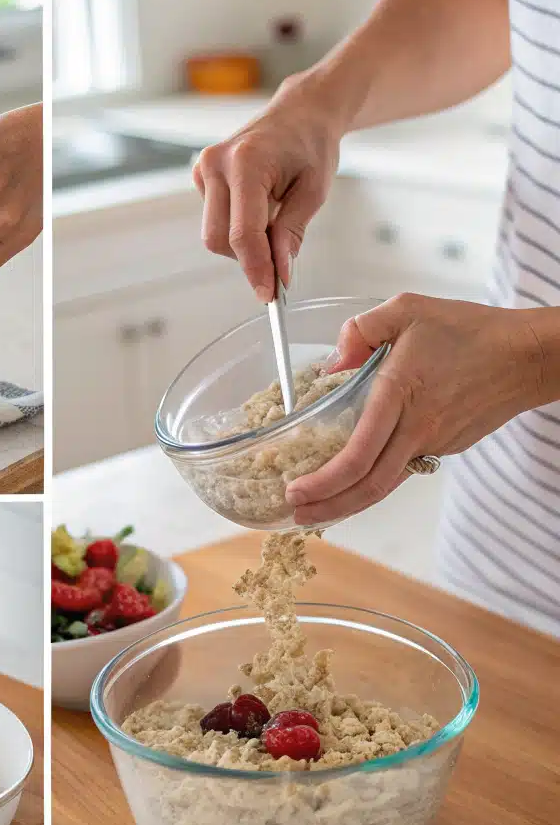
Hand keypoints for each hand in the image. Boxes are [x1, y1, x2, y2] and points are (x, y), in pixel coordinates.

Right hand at [192, 76, 344, 301]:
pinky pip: (214, 220)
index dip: (255, 268)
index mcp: (247, 162)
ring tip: (272, 220)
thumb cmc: (311, 145)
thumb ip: (291, 232)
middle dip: (247, 257)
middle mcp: (216, 164)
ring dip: (242, 242)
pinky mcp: (200, 177)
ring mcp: (203, 169)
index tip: (269, 293)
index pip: (243, 233)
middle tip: (278, 261)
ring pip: (214, 234)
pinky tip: (257, 207)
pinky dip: (236, 226)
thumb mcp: (314, 190)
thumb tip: (279, 271)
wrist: (299, 112)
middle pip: (219, 239)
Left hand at [285, 293, 553, 524]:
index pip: (358, 455)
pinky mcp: (444, 448)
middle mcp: (416, 428)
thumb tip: (331, 365)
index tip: (295, 490)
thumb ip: (362, 330)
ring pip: (384, 485)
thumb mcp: (408, 309)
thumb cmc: (470, 331)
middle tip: (295, 514)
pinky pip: (401, 470)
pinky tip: (351, 482)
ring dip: (347, 503)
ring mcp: (432, 443)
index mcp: (399, 395)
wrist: (528, 356)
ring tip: (316, 510)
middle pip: (368, 486)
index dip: (324, 482)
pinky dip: (372, 483)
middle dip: (327, 507)